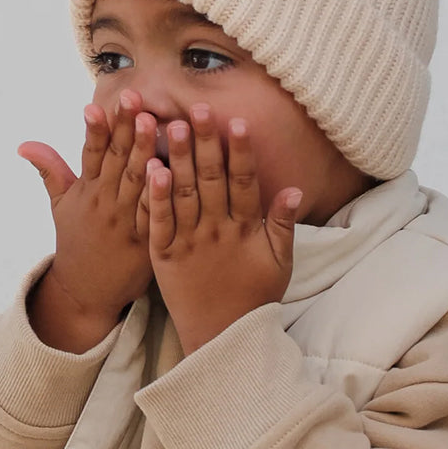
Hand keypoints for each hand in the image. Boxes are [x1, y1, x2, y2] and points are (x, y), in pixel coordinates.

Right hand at [17, 88, 157, 333]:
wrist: (87, 292)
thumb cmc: (77, 242)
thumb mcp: (60, 206)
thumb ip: (49, 170)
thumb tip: (23, 144)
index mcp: (87, 191)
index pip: (90, 154)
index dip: (94, 130)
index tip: (95, 104)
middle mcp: (105, 203)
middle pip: (116, 161)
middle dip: (124, 128)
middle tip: (132, 98)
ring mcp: (126, 222)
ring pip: (136, 181)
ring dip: (144, 151)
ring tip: (152, 122)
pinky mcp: (147, 240)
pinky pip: (154, 212)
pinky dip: (160, 193)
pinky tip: (168, 170)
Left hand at [146, 109, 301, 355]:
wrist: (222, 339)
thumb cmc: (253, 298)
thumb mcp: (279, 263)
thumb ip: (283, 225)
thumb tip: (294, 188)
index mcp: (245, 230)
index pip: (244, 183)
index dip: (241, 153)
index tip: (238, 123)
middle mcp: (217, 231)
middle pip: (211, 180)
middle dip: (206, 143)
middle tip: (198, 109)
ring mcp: (189, 242)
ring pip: (183, 193)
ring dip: (179, 159)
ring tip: (171, 125)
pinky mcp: (164, 255)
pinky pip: (159, 221)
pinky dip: (156, 196)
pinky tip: (153, 170)